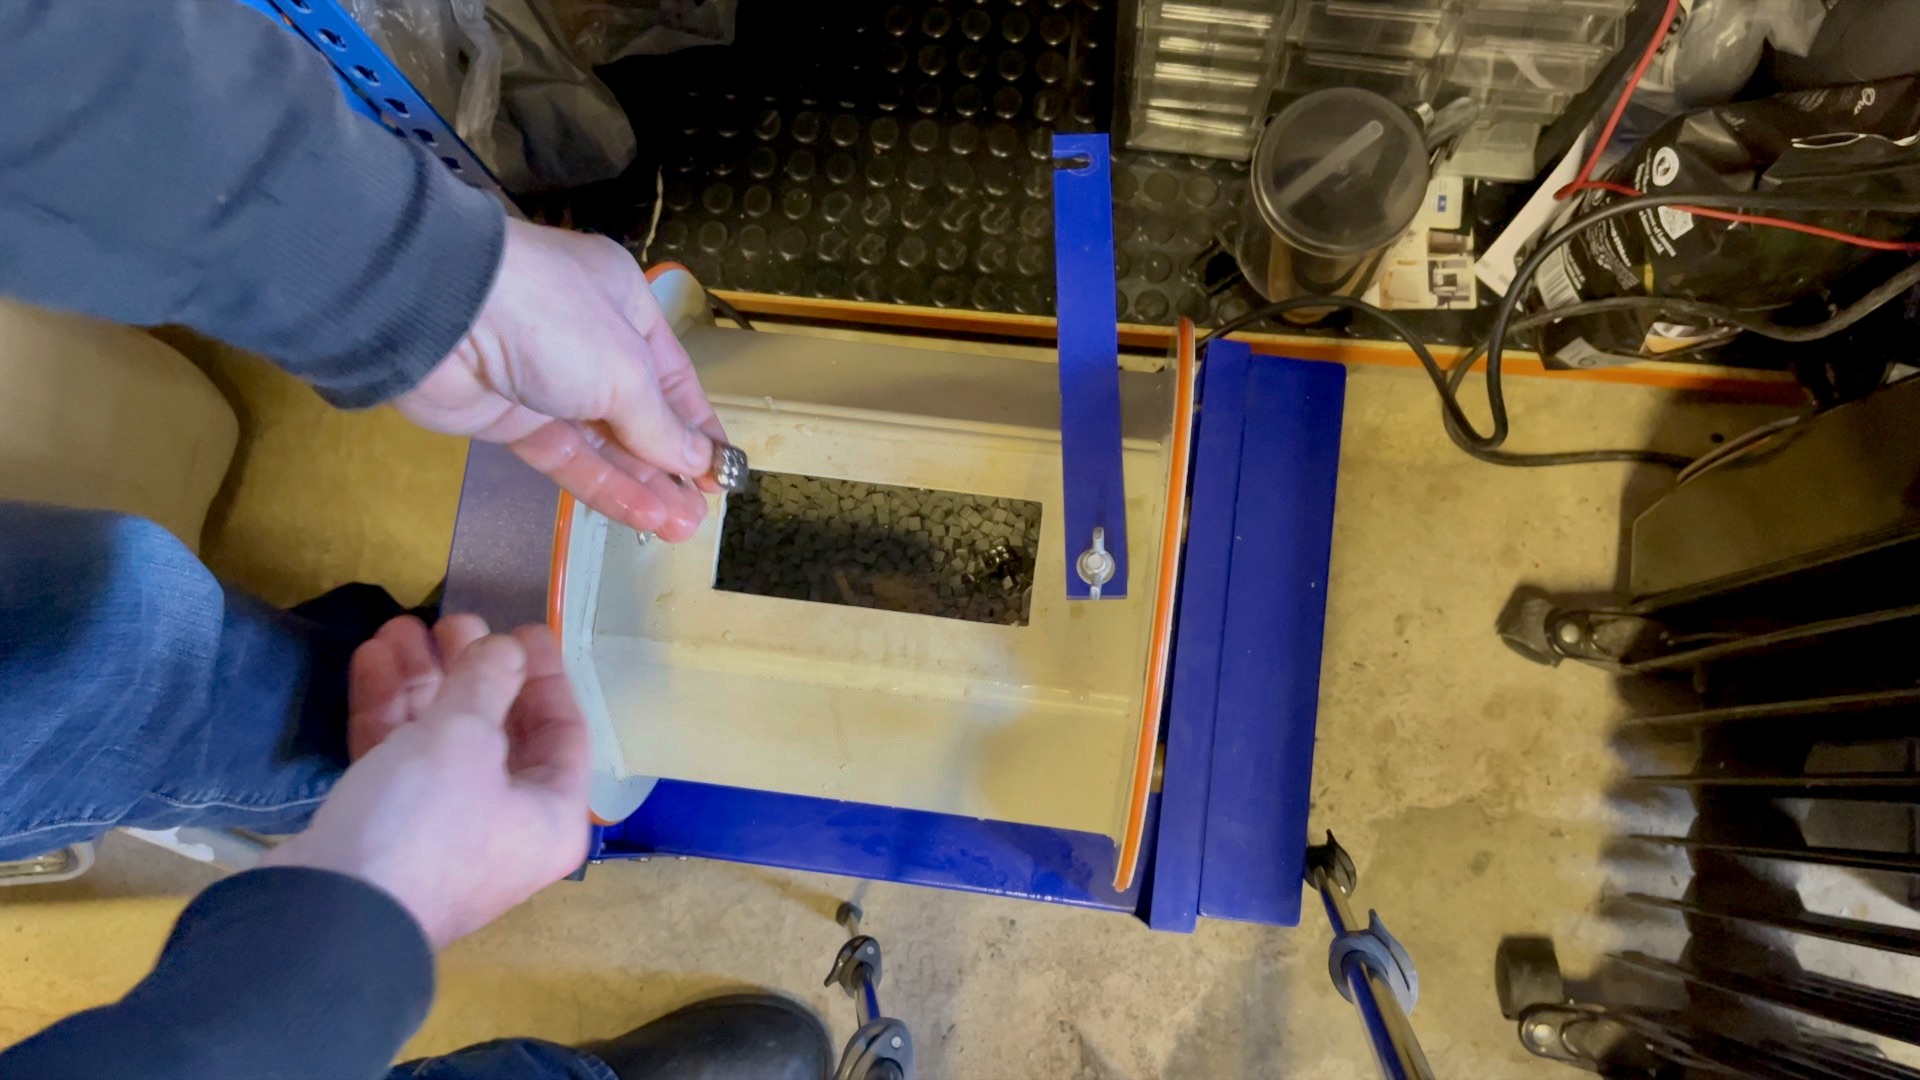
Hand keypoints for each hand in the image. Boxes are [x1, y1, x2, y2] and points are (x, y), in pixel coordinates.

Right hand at [263, 614, 590, 947]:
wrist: (326, 916)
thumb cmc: (423, 822)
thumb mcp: (464, 737)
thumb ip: (488, 681)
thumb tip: (506, 649)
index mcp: (550, 816)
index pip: (564, 731)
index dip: (544, 675)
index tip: (520, 628)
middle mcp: (506, 828)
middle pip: (499, 732)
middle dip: (472, 672)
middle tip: (451, 621)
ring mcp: (444, 833)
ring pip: (441, 741)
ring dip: (422, 682)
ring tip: (397, 627)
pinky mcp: (387, 833)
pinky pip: (398, 760)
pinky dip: (387, 713)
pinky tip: (370, 659)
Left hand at [395, 218, 725, 541]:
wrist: (437, 317)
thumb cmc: (553, 320)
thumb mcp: (626, 370)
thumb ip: (661, 424)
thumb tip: (698, 461)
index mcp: (623, 302)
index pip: (672, 372)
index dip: (698, 423)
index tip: (722, 469)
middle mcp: (588, 338)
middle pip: (638, 412)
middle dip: (672, 463)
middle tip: (702, 510)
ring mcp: (545, 382)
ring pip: (604, 442)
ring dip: (643, 484)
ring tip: (681, 528)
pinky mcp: (509, 421)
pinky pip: (565, 458)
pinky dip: (602, 487)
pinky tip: (641, 517)